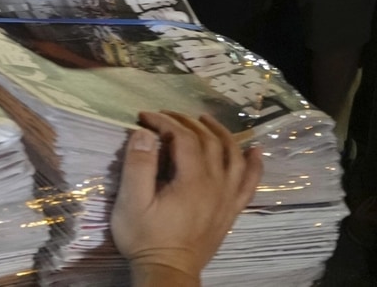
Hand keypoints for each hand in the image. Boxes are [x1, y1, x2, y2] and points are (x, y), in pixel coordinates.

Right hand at [111, 111, 261, 282]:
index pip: (184, 137)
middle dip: (187, 122)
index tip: (144, 116)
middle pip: (209, 142)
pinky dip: (254, 164)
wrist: (168, 271)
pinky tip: (255, 151)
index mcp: (192, 181)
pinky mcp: (230, 210)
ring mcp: (227, 198)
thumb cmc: (146, 237)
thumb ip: (138, 165)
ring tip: (205, 120)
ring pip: (233, 156)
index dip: (165, 122)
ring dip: (220, 134)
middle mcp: (216, 185)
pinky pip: (250, 183)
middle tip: (166, 116)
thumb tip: (143, 133)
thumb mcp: (132, 202)